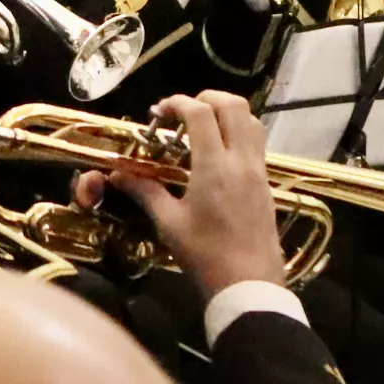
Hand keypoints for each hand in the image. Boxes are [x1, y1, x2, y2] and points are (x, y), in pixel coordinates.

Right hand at [120, 93, 291, 296]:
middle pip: (234, 106)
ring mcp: (259, 171)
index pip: (200, 114)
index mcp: (214, 167)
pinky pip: (257, 143)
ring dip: (227, 113)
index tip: (160, 111)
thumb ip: (145, 191)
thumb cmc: (205, 255)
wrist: (249, 284)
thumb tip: (117, 173)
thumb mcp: (169, 223)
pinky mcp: (267, 184)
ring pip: (251, 121)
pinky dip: (238, 133)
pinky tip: (218, 154)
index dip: (178, 102)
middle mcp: (241, 161)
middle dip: (207, 98)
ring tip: (203, 128)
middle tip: (183, 112)